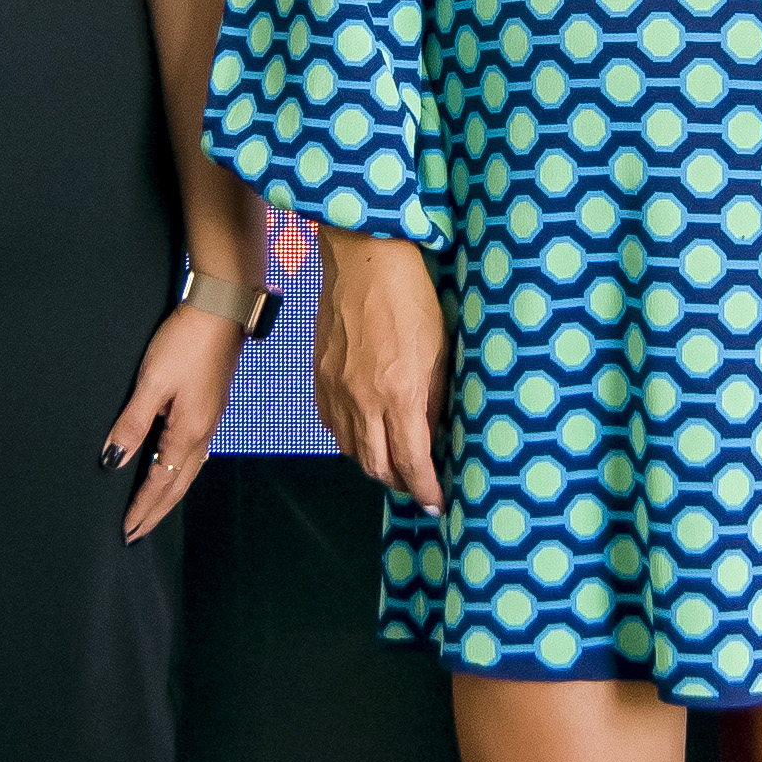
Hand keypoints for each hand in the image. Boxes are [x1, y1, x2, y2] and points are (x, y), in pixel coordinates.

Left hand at [103, 301, 248, 542]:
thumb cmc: (186, 342)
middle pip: (178, 484)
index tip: (126, 530)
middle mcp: (204, 433)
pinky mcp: (210, 407)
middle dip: (156, 511)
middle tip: (136, 533)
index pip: (161, 482)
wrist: (221, 311)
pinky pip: (194, 454)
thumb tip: (113, 460)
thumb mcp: (151, 384)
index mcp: (188, 432)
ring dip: (169, 494)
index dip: (142, 507)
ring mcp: (210, 420)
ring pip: (188, 471)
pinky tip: (174, 469)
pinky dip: (180, 472)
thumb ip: (131, 424)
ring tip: (153, 511)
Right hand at [312, 227, 449, 511]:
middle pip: (376, 467)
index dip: (425, 489)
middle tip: (417, 484)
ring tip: (393, 461)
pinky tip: (365, 430)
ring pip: (351, 450)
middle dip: (399, 483)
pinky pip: (332, 424)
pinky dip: (350, 438)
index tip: (436, 502)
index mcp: (400, 393)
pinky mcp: (320, 376)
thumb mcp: (440, 350)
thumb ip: (435, 398)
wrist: (365, 259)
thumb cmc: (410, 296)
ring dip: (374, 464)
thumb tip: (434, 432)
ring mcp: (336, 389)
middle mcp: (363, 399)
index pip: (411, 462)